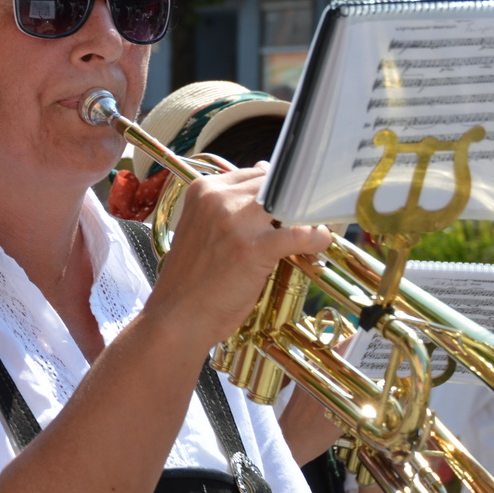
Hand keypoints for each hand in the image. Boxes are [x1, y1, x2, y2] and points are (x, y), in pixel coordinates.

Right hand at [147, 164, 333, 347]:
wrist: (177, 317)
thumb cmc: (191, 280)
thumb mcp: (202, 230)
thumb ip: (228, 208)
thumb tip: (263, 182)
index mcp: (204, 190)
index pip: (255, 175)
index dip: (275, 193)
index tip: (284, 207)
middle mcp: (218, 199)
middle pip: (273, 186)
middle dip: (292, 202)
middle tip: (304, 221)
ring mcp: (235, 222)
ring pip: (288, 203)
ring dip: (306, 218)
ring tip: (311, 233)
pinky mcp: (253, 248)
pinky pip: (299, 233)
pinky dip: (315, 238)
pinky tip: (316, 245)